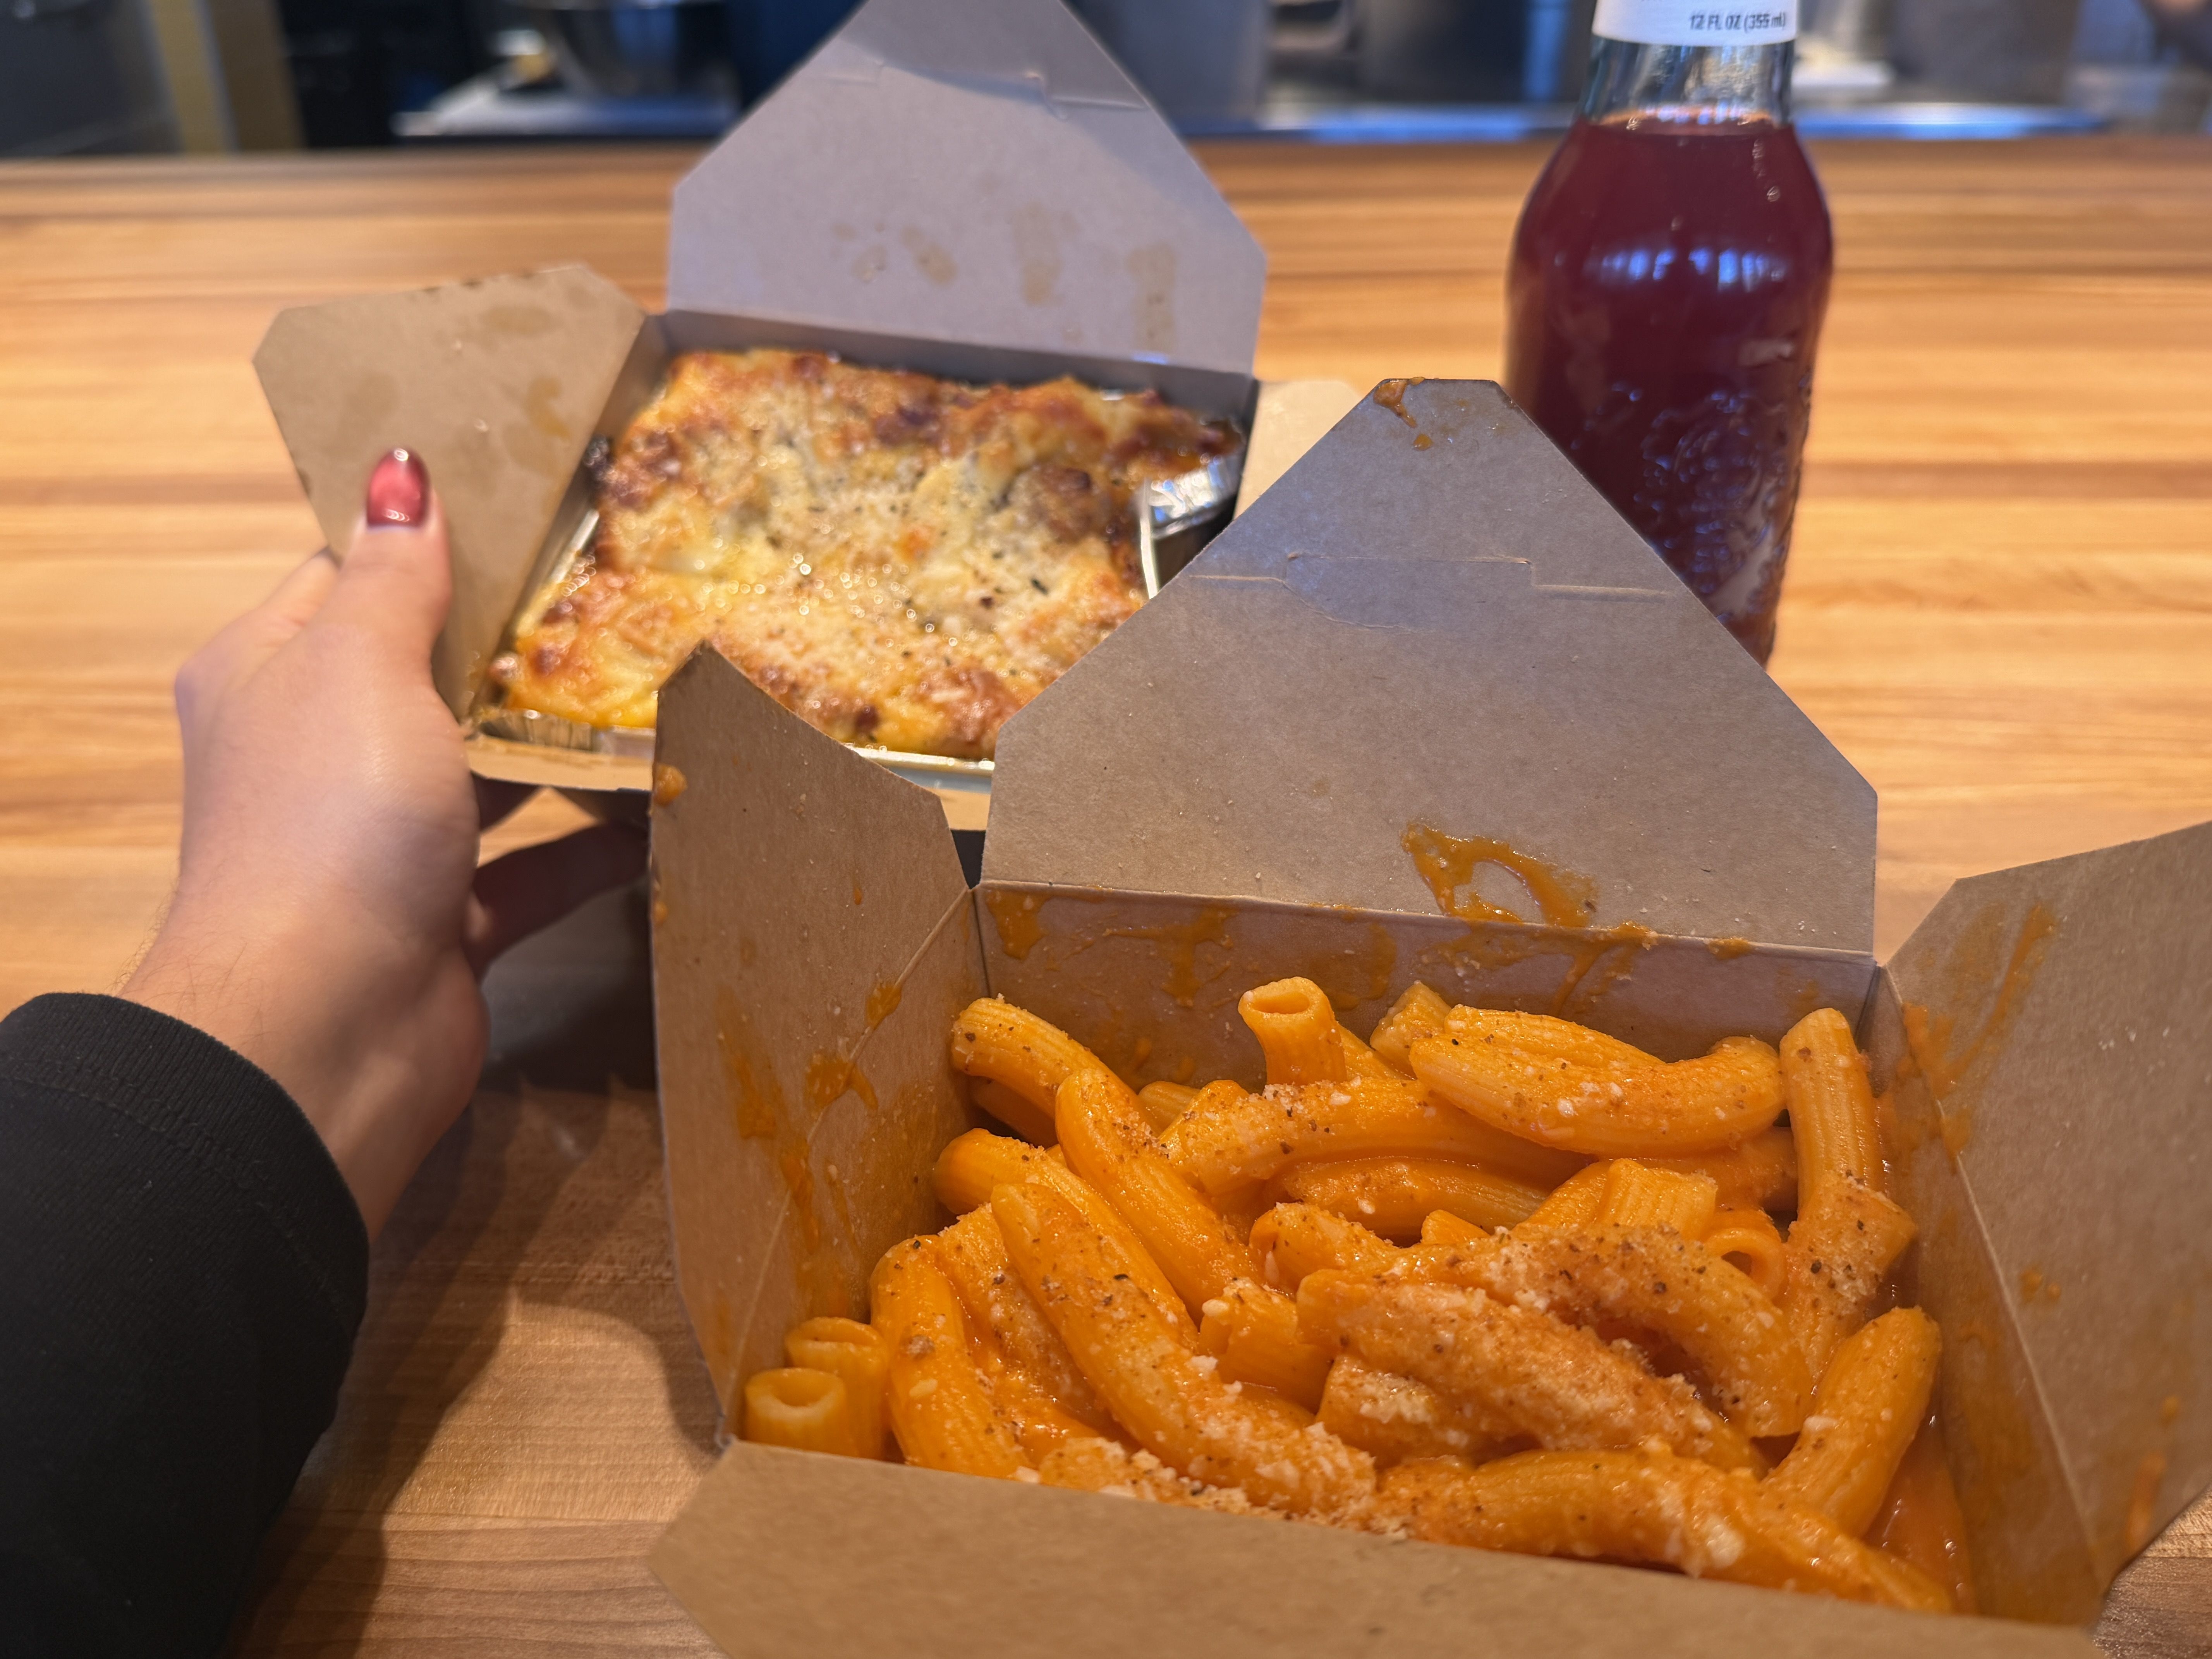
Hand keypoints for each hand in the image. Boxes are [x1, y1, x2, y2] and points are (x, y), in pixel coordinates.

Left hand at [124, 450, 643, 1235]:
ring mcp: (384, 845)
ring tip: (663, 688)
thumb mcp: (360, 667)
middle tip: (628, 589)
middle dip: (519, 645)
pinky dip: (594, 845)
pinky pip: (534, 869)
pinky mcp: (446, 921)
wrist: (324, 1029)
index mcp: (274, 676)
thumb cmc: (332, 821)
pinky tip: (665, 811)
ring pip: (486, 775)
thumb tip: (402, 468)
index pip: (352, 579)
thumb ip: (396, 575)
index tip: (540, 505)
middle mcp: (322, 754)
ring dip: (563, 746)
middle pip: (429, 677)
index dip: (435, 541)